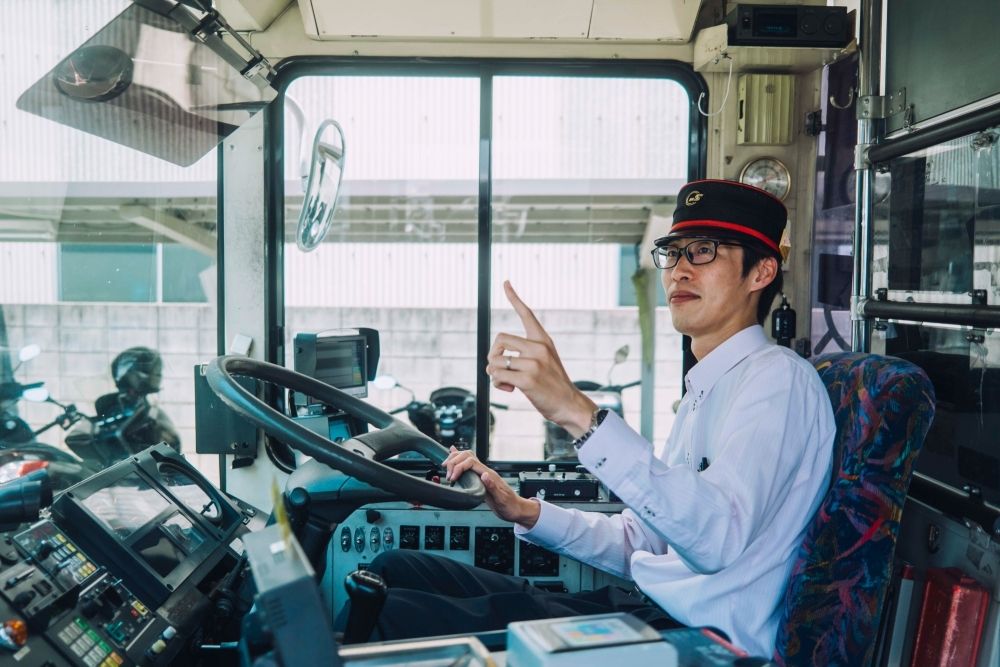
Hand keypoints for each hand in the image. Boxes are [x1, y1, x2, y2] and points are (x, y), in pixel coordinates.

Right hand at [444, 446, 539, 527]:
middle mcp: (485, 472)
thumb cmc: (510, 506)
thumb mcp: (502, 500)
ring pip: (467, 458)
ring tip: (446, 464)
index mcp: (489, 475)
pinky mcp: (480, 479)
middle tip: (447, 472)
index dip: (459, 467)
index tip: (452, 477)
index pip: (471, 462)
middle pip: (467, 456)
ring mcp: (482, 475)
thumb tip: (484, 475)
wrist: (516, 510)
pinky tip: (454, 455)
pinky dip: (459, 460)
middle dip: (454, 461)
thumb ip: (493, 487)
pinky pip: (468, 466)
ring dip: (455, 458)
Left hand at [486, 281, 595, 436]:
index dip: (514, 297)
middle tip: (500, 369)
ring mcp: (534, 363)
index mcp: (543, 340)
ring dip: (494, 373)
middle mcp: (539, 348)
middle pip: (500, 339)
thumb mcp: (544, 363)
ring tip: (506, 383)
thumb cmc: (553, 386)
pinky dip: (498, 383)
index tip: (505, 282)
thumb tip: (492, 363)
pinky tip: (509, 390)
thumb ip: (524, 356)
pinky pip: (498, 375)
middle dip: (493, 355)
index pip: (527, 314)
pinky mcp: (528, 379)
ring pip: (495, 360)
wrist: (570, 404)